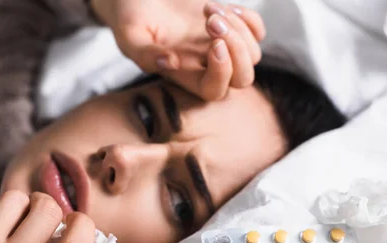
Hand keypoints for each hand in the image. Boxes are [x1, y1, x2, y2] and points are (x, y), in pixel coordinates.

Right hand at [91, 0, 265, 99]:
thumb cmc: (131, 17)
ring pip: (252, 54)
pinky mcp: (231, 26)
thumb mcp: (129, 36)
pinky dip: (249, 20)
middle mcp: (206, 65)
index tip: (214, 44)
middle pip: (242, 78)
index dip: (222, 74)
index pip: (215, 91)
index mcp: (185, 75)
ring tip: (208, 9)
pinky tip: (223, 8)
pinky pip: (257, 32)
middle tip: (212, 23)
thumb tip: (169, 63)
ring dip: (237, 28)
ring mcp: (222, 46)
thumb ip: (144, 54)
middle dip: (237, 50)